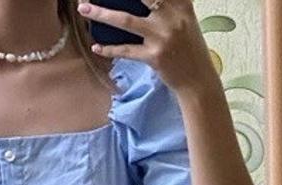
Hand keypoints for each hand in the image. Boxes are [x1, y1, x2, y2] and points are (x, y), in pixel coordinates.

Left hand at [77, 0, 218, 94]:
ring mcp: (162, 36)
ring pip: (126, 20)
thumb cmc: (190, 49)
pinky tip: (96, 47)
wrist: (198, 80)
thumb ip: (169, 6)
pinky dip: (109, 49)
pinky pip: (126, 51)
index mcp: (181, 3)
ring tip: (83, 9)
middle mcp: (172, 16)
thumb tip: (145, 1)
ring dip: (101, 14)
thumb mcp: (185, 19)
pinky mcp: (153, 56)